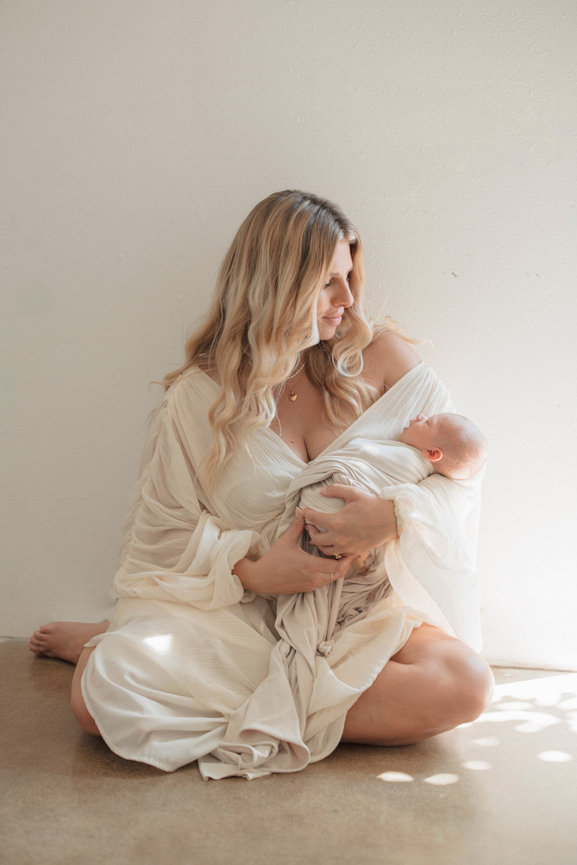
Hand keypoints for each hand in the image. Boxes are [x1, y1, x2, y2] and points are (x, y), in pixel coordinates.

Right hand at [233, 509, 354, 594]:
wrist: (261, 578)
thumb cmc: (273, 559)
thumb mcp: (286, 541)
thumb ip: (297, 525)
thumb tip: (301, 510)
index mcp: (310, 565)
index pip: (337, 565)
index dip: (347, 558)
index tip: (352, 548)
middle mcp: (313, 578)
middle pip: (339, 574)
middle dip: (346, 564)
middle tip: (350, 552)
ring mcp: (311, 585)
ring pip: (332, 579)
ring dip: (338, 569)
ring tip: (340, 557)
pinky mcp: (307, 588)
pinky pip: (324, 582)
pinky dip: (329, 574)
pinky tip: (328, 564)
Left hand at [301, 484, 397, 558]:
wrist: (391, 520)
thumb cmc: (372, 504)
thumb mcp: (353, 493)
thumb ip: (335, 490)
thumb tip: (320, 491)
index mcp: (337, 521)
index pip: (313, 518)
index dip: (305, 513)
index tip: (302, 510)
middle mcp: (339, 537)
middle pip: (315, 538)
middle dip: (309, 530)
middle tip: (309, 524)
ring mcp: (347, 547)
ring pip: (325, 550)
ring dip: (319, 543)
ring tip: (318, 535)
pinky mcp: (355, 552)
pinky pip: (338, 555)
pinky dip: (332, 551)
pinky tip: (331, 543)